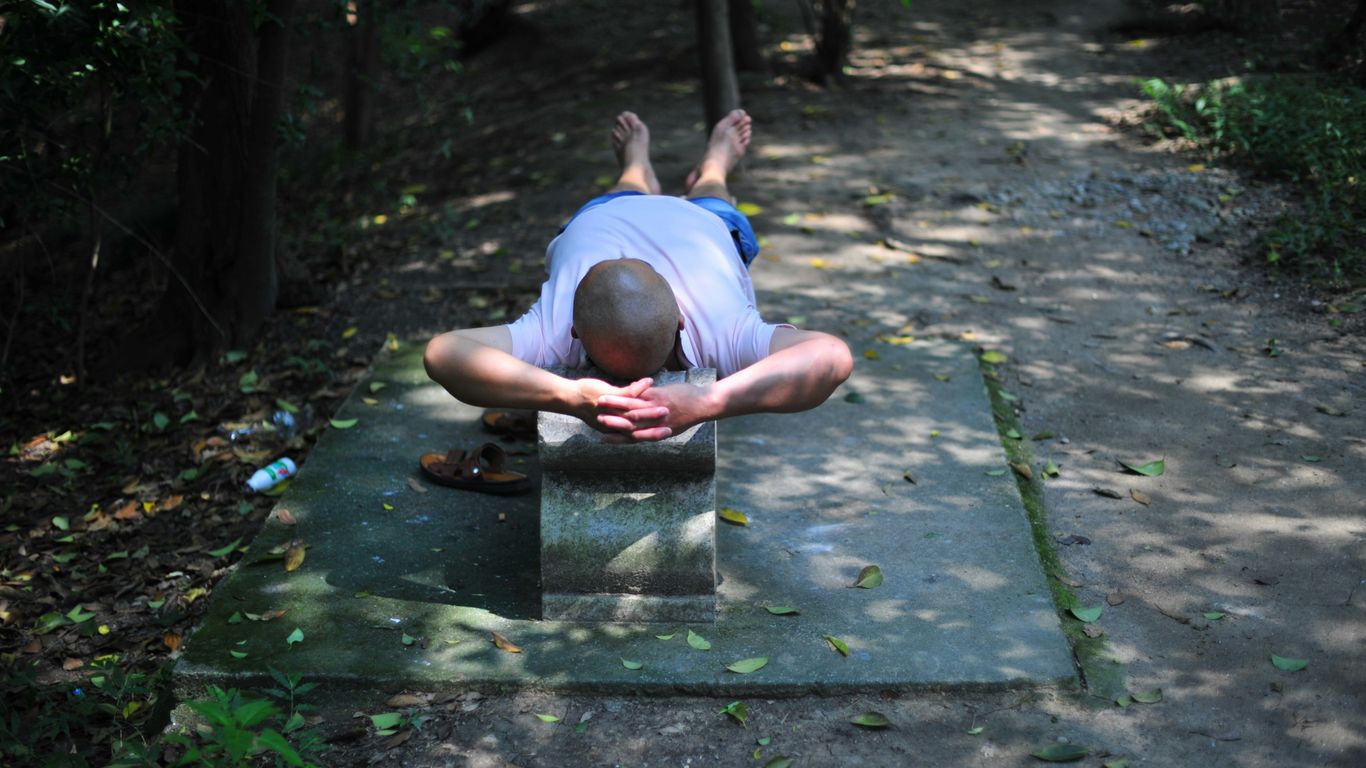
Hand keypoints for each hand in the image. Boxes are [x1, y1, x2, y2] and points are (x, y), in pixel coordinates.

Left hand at [568, 377, 669, 436]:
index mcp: (617, 428)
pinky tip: (650, 381)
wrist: (570, 399)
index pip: (640, 432)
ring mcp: (614, 409)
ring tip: (668, 400)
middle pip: (642, 423)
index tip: (669, 430)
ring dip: (654, 404)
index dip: (655, 432)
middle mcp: (617, 421)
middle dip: (659, 421)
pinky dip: (640, 386)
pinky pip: (628, 392)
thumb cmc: (587, 405)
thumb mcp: (606, 415)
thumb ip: (619, 417)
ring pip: (638, 409)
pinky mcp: (610, 397)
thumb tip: (629, 416)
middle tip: (674, 417)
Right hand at [594, 382, 715, 442]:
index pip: (632, 437)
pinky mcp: (658, 400)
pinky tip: (613, 392)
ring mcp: (655, 412)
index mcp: (655, 432)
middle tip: (595, 421)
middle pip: (627, 426)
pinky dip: (624, 397)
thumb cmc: (688, 413)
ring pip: (630, 412)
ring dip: (613, 409)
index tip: (603, 437)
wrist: (704, 405)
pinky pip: (638, 399)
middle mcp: (653, 425)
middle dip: (610, 424)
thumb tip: (648, 425)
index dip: (617, 438)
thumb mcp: (671, 424)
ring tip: (598, 405)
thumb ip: (657, 425)